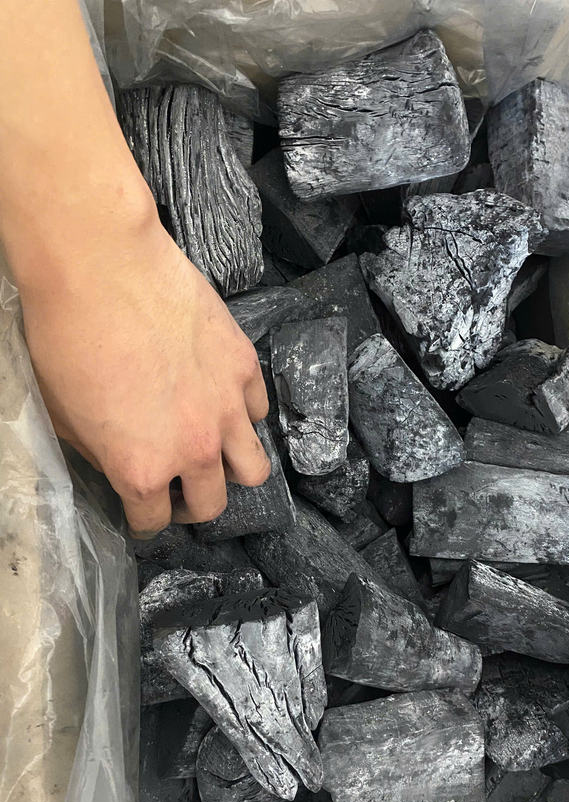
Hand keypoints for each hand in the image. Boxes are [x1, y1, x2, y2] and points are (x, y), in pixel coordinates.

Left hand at [20, 210, 269, 537]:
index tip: (141, 509)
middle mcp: (195, 450)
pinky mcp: (245, 367)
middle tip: (178, 487)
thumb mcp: (63, 414)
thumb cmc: (65, 337)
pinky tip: (221, 400)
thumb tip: (117, 459)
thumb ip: (100, 453)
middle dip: (192, 505)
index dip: (143, 519)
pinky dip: (242, 415)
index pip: (153, 520)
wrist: (100, 266)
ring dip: (233, 472)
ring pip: (254, 470)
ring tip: (215, 455)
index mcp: (142, 470)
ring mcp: (228, 409)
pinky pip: (257, 411)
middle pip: (212, 505)